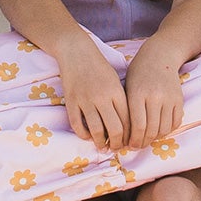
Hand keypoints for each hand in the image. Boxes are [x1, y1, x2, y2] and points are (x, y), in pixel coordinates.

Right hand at [57, 34, 131, 150]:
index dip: (129, 136)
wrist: (76, 51)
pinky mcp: (71, 101)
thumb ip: (121, 101)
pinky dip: (83, 135)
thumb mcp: (116, 81)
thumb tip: (126, 126)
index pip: (128, 121)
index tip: (128, 142)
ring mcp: (85, 100)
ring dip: (100, 143)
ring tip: (102, 146)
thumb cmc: (99, 67)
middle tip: (116, 148)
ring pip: (96, 131)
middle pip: (115, 129)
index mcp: (117, 92)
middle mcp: (102, 97)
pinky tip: (87, 136)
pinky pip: (77, 125)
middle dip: (117, 144)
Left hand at [121, 42, 185, 148]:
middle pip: (151, 131)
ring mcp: (169, 98)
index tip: (129, 145)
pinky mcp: (179, 99)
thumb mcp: (126, 88)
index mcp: (137, 94)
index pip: (137, 126)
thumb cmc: (138, 73)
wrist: (160, 56)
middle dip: (143, 142)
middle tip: (137, 146)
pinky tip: (158, 130)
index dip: (133, 140)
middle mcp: (155, 96)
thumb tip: (123, 136)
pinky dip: (167, 130)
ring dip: (155, 138)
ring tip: (147, 139)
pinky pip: (175, 123)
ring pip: (164, 129)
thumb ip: (126, 110)